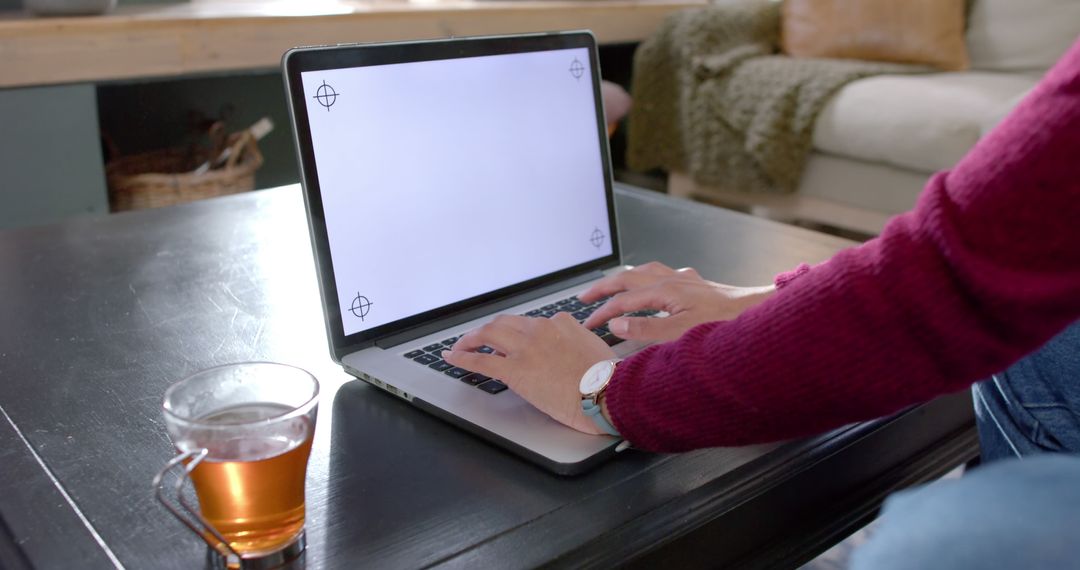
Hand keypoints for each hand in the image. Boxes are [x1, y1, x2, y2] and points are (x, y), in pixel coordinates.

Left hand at [443, 313, 615, 433]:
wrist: (607, 392)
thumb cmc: (608, 379)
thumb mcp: (594, 350)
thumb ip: (576, 345)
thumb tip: (568, 355)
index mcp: (561, 323)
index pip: (531, 323)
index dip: (518, 333)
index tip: (513, 341)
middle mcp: (540, 329)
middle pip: (505, 323)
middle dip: (489, 330)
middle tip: (479, 338)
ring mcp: (525, 348)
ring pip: (488, 334)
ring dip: (471, 338)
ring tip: (462, 346)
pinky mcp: (514, 370)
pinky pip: (480, 360)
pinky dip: (462, 357)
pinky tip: (452, 357)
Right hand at [580, 262, 775, 341]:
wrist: (757, 314)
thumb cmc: (725, 325)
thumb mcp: (680, 333)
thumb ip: (645, 329)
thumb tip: (616, 324)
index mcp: (665, 291)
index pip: (623, 301)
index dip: (602, 312)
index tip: (588, 323)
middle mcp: (673, 280)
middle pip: (628, 277)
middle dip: (604, 287)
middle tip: (584, 297)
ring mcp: (685, 280)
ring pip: (645, 271)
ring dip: (624, 278)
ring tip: (611, 286)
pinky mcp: (696, 284)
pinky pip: (663, 273)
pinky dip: (648, 277)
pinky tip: (653, 285)